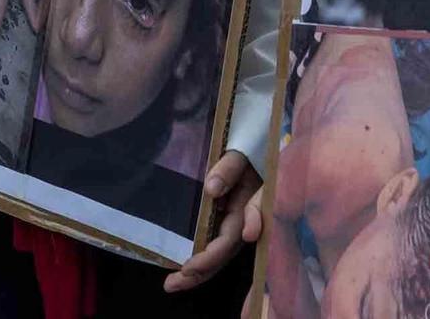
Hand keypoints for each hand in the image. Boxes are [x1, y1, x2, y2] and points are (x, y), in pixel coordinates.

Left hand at [164, 150, 262, 297]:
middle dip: (199, 272)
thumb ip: (229, 168)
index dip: (210, 255)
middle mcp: (243, 221)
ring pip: (219, 254)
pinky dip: (200, 258)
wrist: (258, 144)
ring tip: (171, 283)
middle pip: (222, 254)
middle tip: (171, 284)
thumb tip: (212, 190)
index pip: (228, 238)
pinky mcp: (228, 220)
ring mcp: (236, 223)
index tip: (189, 267)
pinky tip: (182, 267)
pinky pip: (215, 243)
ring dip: (197, 271)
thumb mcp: (241, 152)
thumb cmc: (249, 148)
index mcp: (248, 206)